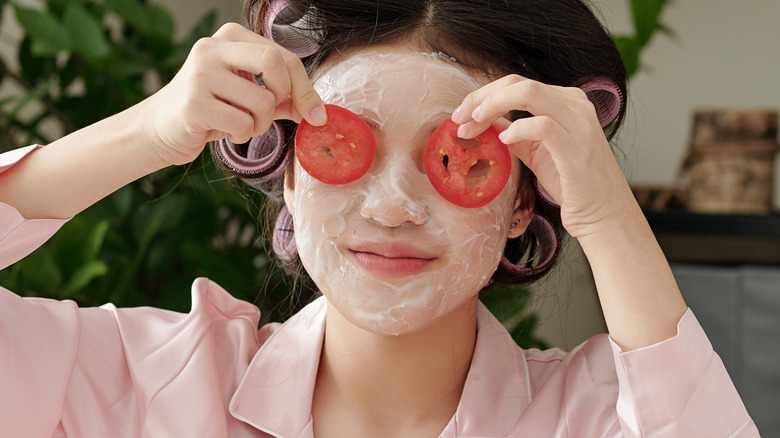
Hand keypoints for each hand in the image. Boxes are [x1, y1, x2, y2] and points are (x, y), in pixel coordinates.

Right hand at [139, 23, 325, 165]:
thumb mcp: (248, 97)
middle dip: (284, 96)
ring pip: (262, 102)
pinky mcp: (193, 103)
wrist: (159, 129)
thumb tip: (318, 112)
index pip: (284, 56)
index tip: (316, 115)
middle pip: (275, 62)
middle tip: (270, 113)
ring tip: (240, 124)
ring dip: (260, 124)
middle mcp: (213, 48)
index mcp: (231, 38)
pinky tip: (224, 131)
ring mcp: (200, 74)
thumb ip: (282, 97)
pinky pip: (242, 124)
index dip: (306, 88)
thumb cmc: (210, 111)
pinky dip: (241, 135)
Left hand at [451, 74, 637, 238]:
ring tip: (473, 125)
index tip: (461, 116)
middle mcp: (574, 104)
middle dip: (481, 98)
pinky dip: (517, 129)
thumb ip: (514, 132)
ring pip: (529, 93)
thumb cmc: (571, 183)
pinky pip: (542, 125)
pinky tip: (503, 141)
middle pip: (518, 83)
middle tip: (459, 118)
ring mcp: (579, 123)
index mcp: (565, 100)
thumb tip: (484, 121)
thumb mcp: (536, 151)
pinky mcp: (577, 148)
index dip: (483, 95)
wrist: (603, 214)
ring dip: (492, 107)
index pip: (517, 84)